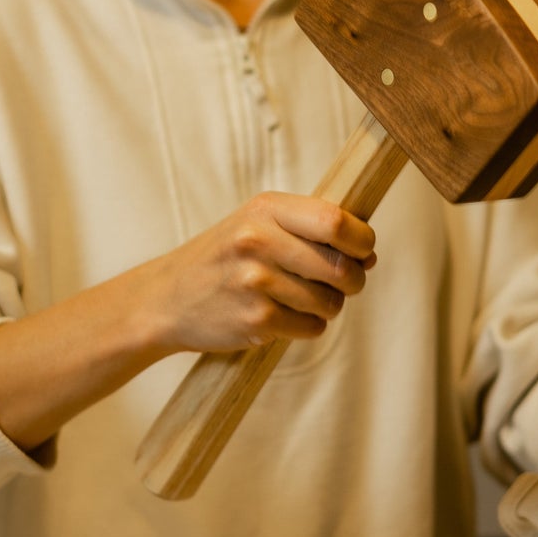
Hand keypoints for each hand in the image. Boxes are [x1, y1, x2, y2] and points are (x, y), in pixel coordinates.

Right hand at [153, 193, 375, 354]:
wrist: (167, 299)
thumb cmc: (224, 259)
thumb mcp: (257, 225)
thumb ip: (311, 232)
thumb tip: (370, 256)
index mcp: (265, 209)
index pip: (335, 220)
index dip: (362, 240)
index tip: (364, 251)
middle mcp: (258, 241)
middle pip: (340, 266)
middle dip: (353, 281)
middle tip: (342, 284)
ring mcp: (255, 281)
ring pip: (330, 302)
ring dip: (327, 307)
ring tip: (300, 300)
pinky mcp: (255, 319)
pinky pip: (311, 327)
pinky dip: (306, 326)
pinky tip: (281, 317)